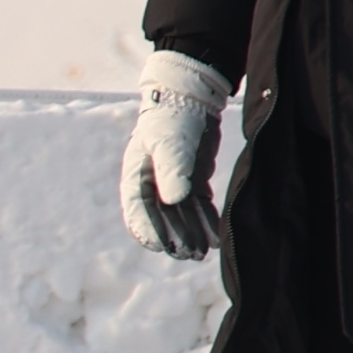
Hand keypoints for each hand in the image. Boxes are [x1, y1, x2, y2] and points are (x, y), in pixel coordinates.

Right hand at [119, 50, 231, 258]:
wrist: (192, 98)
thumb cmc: (173, 118)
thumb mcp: (169, 142)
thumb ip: (172, 170)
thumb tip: (174, 200)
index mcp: (136, 176)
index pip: (138, 210)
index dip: (148, 230)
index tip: (162, 246)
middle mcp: (152, 184)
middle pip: (160, 219)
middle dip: (174, 239)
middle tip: (189, 254)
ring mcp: (173, 184)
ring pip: (181, 217)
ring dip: (191, 234)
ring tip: (203, 253)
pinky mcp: (193, 181)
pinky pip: (198, 207)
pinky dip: (205, 222)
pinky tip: (215, 237)